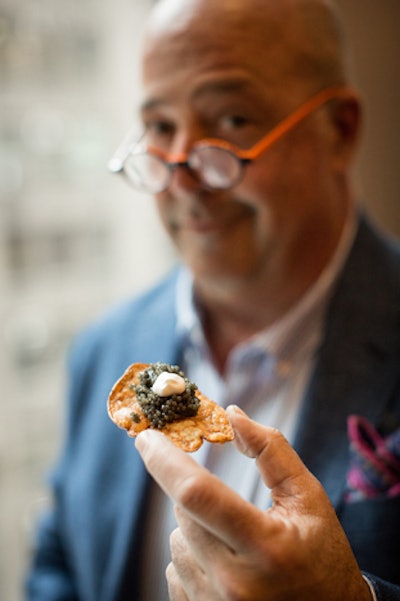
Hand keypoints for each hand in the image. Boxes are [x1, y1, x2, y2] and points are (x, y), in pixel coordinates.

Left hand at [135, 405, 371, 600]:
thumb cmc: (321, 555)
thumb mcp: (308, 497)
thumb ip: (271, 451)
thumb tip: (232, 416)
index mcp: (265, 546)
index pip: (198, 494)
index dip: (165, 460)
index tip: (147, 436)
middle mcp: (233, 582)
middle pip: (183, 513)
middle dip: (197, 494)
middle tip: (229, 505)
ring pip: (176, 540)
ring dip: (195, 527)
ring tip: (237, 544)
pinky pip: (174, 569)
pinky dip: (192, 555)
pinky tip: (226, 566)